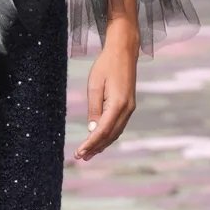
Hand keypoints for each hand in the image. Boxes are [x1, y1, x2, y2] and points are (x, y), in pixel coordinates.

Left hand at [74, 28, 139, 161]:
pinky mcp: (128, 105)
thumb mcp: (95, 85)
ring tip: (89, 153)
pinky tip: (100, 140)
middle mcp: (127, 109)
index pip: (102, 130)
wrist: (124, 52)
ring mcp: (130, 108)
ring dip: (102, 144)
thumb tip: (92, 129)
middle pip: (110, 135)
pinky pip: (118, 125)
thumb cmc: (106, 65)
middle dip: (96, 147)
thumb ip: (94, 109)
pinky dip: (109, 135)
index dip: (90, 143)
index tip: (79, 153)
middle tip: (81, 157)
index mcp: (118, 104)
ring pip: (116, 132)